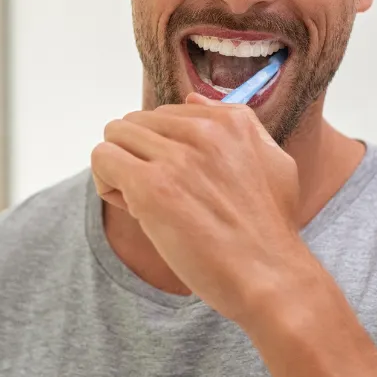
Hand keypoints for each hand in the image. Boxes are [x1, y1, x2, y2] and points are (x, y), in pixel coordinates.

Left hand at [91, 94, 306, 325]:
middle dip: (138, 157)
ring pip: (115, 136)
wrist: (270, 277)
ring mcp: (176, 157)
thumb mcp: (272, 162)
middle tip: (159, 196)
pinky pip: (103, 160)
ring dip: (120, 170)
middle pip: (136, 123)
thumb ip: (238, 125)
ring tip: (144, 203)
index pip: (167, 114)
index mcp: (231, 121)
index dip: (164, 149)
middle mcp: (203, 131)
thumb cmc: (270, 230)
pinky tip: (133, 210)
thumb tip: (192, 99)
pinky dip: (107, 184)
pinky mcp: (152, 187)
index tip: (179, 182)